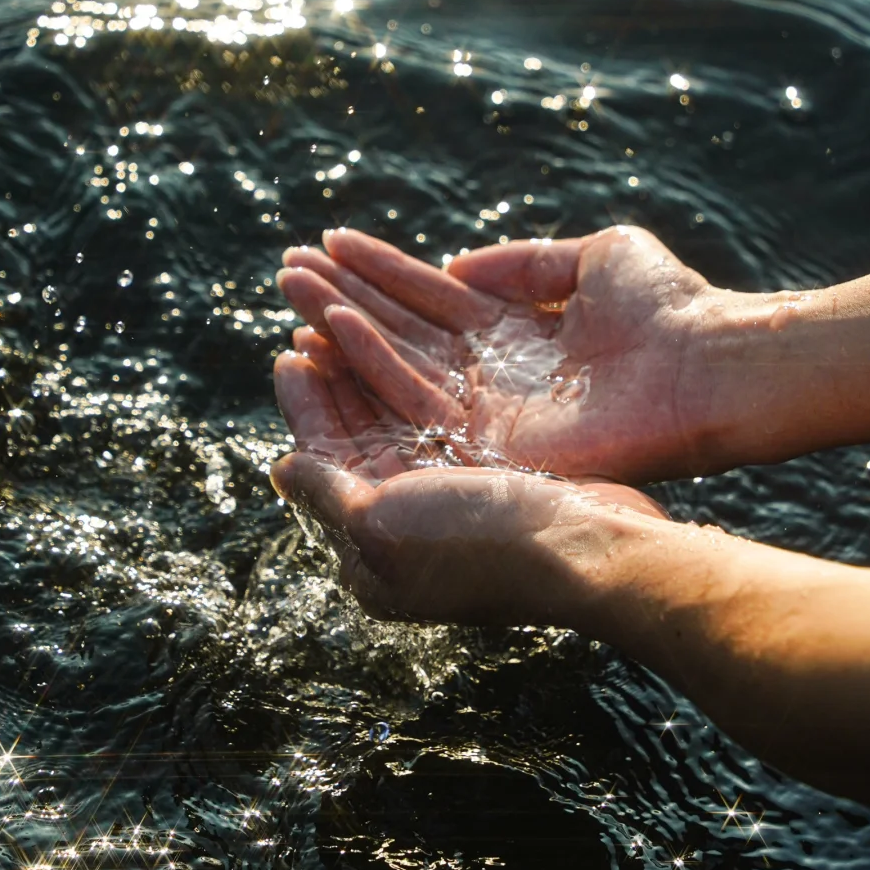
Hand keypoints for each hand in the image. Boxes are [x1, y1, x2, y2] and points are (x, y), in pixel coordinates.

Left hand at [272, 328, 665, 626]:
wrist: (589, 553)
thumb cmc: (480, 544)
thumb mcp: (381, 525)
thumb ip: (326, 493)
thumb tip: (280, 467)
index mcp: (370, 545)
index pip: (322, 459)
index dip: (304, 405)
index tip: (291, 352)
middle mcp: (406, 520)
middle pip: (357, 432)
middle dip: (334, 374)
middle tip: (319, 321)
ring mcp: (451, 495)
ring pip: (397, 414)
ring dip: (371, 365)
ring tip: (352, 316)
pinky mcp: (493, 471)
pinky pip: (441, 412)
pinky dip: (421, 376)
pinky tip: (416, 343)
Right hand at [278, 225, 747, 483]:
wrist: (708, 364)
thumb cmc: (667, 307)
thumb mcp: (594, 256)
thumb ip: (522, 262)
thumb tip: (456, 263)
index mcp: (512, 331)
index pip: (429, 298)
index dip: (379, 271)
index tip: (328, 243)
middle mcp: (489, 373)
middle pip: (400, 331)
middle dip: (344, 297)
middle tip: (286, 269)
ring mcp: (486, 410)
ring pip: (395, 364)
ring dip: (340, 326)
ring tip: (291, 290)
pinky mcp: (489, 440)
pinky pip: (416, 399)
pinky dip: (371, 364)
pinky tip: (330, 330)